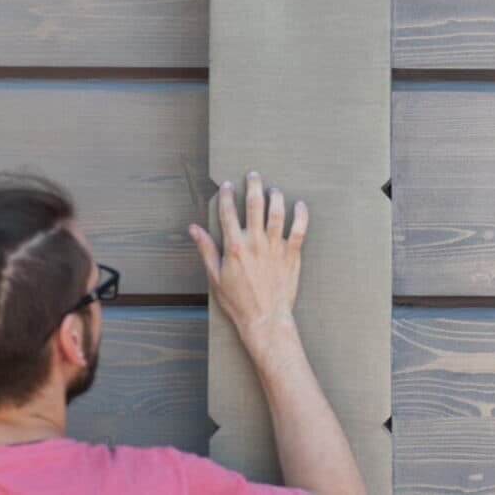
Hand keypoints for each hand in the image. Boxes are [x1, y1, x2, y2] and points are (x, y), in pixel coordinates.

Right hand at [188, 171, 308, 358]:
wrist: (264, 319)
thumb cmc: (238, 301)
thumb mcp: (214, 276)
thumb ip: (206, 249)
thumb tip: (193, 228)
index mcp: (234, 247)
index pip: (228, 212)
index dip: (227, 195)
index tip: (228, 185)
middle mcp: (255, 243)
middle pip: (255, 205)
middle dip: (254, 186)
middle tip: (253, 176)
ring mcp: (275, 247)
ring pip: (277, 213)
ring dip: (276, 196)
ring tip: (273, 189)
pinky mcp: (292, 255)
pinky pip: (299, 229)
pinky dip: (301, 215)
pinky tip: (299, 205)